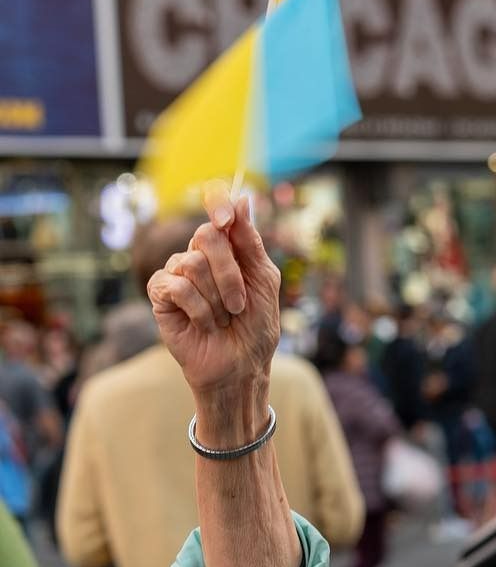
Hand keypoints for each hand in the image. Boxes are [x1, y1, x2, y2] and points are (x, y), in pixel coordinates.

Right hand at [146, 182, 280, 407]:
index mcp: (228, 247)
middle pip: (207, 236)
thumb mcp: (264, 283)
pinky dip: (200, 310)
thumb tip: (242, 199)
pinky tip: (206, 325)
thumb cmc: (256, 327)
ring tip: (223, 319)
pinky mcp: (160, 293)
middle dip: (230, 274)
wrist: (241, 366)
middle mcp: (199, 254)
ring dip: (218, 299)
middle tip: (239, 305)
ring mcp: (178, 272)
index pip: (217, 207)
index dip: (218, 201)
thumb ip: (251, 243)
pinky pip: (178, 286)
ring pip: (194, 263)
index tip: (227, 216)